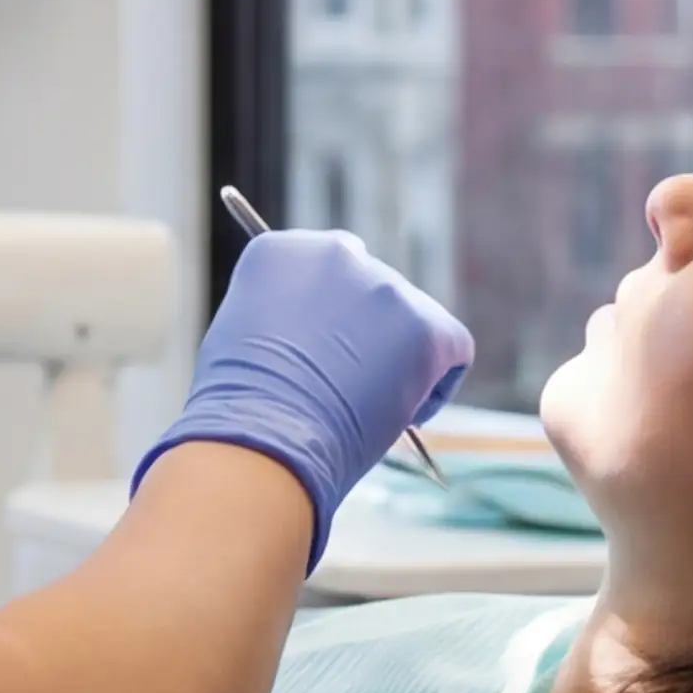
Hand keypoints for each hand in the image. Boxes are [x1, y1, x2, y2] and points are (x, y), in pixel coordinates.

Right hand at [144, 228, 471, 552]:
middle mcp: (334, 253)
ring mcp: (383, 286)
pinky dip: (436, 386)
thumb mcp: (244, 342)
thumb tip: (324, 342)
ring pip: (410, 323)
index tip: (319, 359)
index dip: (324, 322)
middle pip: (370, 291)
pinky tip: (401, 415)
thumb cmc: (239, 413)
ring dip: (396, 361)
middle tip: (347, 387)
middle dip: (364, 336)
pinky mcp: (425, 325)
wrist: (263, 441)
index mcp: (281, 251)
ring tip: (363, 410)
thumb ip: (285, 320)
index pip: (322, 273)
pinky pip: (453, 349)